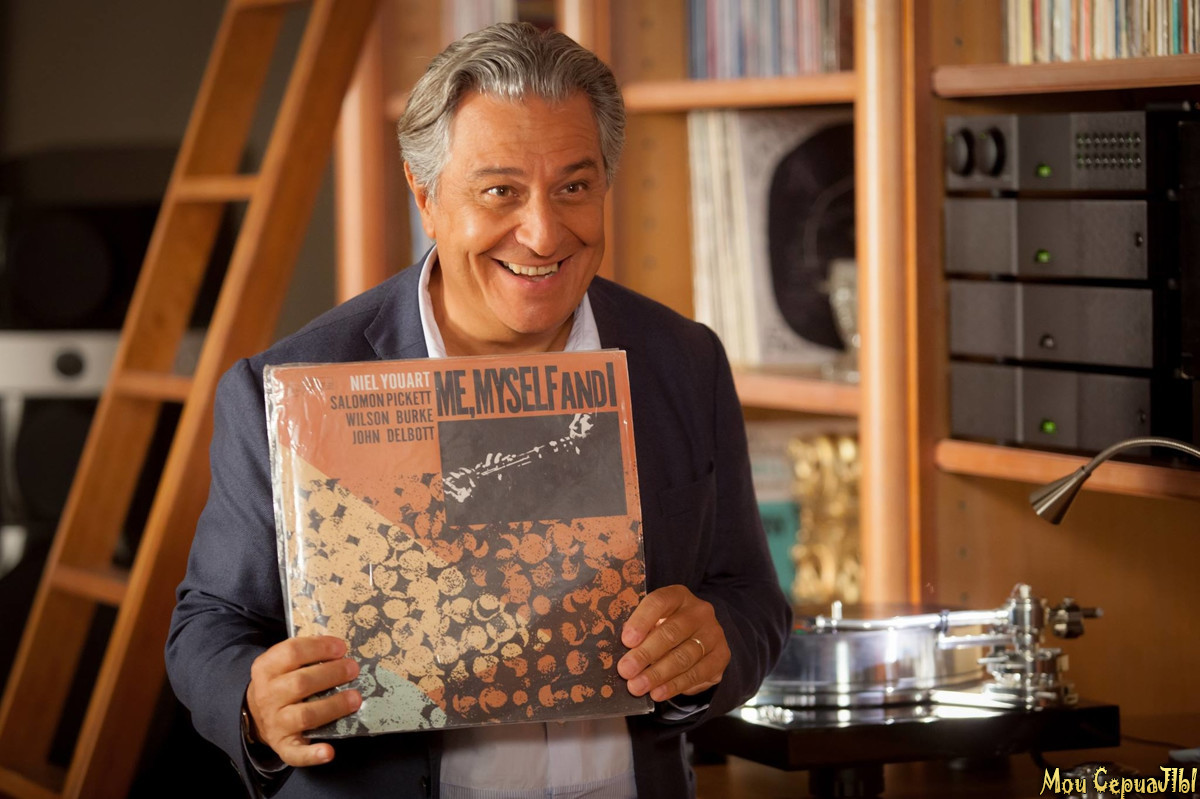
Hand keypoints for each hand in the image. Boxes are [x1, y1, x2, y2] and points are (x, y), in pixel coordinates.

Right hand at [245, 635, 360, 766]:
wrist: (256, 714)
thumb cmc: (281, 682)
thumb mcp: (282, 663)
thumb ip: (305, 654)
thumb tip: (340, 649)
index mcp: (266, 668)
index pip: (292, 652)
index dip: (319, 648)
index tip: (341, 647)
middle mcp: (268, 695)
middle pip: (301, 683)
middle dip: (332, 674)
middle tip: (353, 670)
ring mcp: (274, 722)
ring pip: (305, 715)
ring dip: (333, 706)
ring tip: (356, 698)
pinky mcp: (283, 745)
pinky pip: (296, 753)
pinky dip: (312, 754)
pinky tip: (329, 752)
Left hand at [617, 584, 728, 702]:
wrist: (702, 638)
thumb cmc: (666, 628)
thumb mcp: (654, 621)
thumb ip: (640, 631)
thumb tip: (618, 652)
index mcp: (678, 596)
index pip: (659, 602)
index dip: (642, 620)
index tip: (626, 640)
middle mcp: (700, 611)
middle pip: (671, 632)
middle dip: (645, 654)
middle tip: (626, 670)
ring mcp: (713, 634)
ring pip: (684, 656)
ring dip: (657, 674)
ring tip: (637, 686)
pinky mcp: (721, 657)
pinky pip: (697, 674)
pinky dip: (675, 686)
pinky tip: (658, 693)